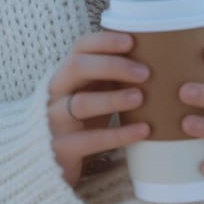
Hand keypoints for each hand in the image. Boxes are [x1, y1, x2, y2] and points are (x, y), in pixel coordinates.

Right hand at [47, 31, 151, 189]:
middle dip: (111, 65)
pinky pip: (91, 140)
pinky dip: (119, 134)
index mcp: (65, 75)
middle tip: (145, 73)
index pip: (79, 48)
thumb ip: (111, 79)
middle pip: (76, 67)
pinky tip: (144, 131)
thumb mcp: (90, 95)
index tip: (132, 41)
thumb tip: (156, 60)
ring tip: (140, 98)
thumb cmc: (80, 121)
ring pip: (81, 103)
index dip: (104, 41)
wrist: (47, 162)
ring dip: (113, 99)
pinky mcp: (63, 149)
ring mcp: (54, 121)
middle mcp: (55, 93)